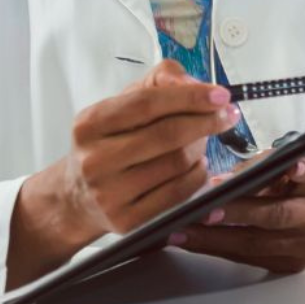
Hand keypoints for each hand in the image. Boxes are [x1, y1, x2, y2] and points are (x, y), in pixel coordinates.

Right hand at [62, 60, 240, 237]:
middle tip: (227, 115)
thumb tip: (191, 83)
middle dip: (205, 122)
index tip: (219, 95)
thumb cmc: (106, 142)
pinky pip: (177, 194)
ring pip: (175, 164)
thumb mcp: (120, 105)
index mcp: (90, 124)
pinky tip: (198, 165)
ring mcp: (110, 192)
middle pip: (165, 135)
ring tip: (204, 138)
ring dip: (201, 148)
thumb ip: (156, 84)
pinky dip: (197, 176)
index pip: (146, 104)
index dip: (187, 97)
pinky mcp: (127, 220)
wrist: (77, 195)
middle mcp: (95, 158)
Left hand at [174, 156, 304, 270]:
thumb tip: (220, 178)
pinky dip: (219, 249)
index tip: (287, 167)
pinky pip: (250, 258)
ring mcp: (303, 246)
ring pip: (256, 245)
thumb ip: (265, 164)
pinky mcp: (290, 265)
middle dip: (236, 214)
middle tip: (202, 211)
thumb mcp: (299, 160)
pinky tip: (192, 242)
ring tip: (181, 232)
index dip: (295, 171)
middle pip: (274, 216)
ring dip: (214, 240)